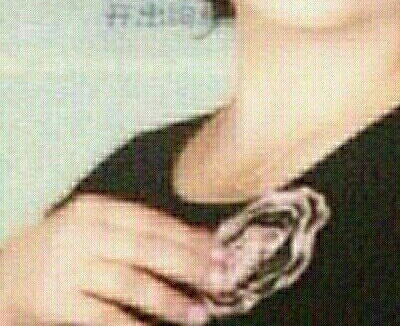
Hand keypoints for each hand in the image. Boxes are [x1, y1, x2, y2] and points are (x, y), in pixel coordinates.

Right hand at [0, 194, 215, 324]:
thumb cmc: (56, 254)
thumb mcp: (90, 230)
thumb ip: (132, 233)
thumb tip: (193, 244)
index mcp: (97, 210)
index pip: (153, 222)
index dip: (189, 237)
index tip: (220, 250)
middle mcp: (84, 233)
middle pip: (148, 248)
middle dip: (189, 265)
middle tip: (221, 279)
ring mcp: (68, 267)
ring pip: (131, 282)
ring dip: (169, 300)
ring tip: (198, 313)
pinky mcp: (54, 301)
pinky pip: (103, 315)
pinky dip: (132, 325)